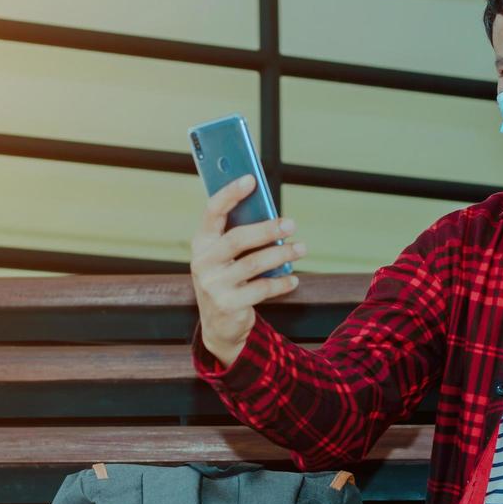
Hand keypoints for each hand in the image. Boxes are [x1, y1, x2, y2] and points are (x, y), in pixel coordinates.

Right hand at [190, 174, 304, 368]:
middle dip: (267, 229)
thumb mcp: (226, 257)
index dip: (230, 194)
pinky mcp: (228, 305)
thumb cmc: (228, 279)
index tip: (250, 179)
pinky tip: (293, 278)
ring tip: (301, 248)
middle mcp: (203, 262)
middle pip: (237, 239)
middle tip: (291, 224)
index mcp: (201, 243)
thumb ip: (240, 235)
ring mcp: (213, 285)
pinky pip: (261, 289)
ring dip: (281, 254)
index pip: (212, 212)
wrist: (219, 324)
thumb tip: (272, 214)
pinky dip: (280, 282)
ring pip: (253, 264)